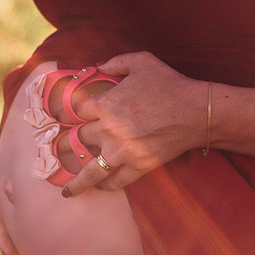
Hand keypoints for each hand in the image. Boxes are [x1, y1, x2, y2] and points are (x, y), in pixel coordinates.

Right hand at [0, 151, 30, 254]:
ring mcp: (15, 209)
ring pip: (20, 237)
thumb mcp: (2, 155)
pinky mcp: (29, 210)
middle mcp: (3, 205)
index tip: (8, 254)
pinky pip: (33, 229)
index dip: (3, 236)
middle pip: (9, 234)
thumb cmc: (12, 150)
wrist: (24, 146)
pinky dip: (37, 245)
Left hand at [61, 52, 208, 196]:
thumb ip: (116, 62)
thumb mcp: (141, 61)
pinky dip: (108, 185)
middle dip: (66, 146)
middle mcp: (109, 130)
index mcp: (105, 104)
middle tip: (58, 152)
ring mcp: (122, 151)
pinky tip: (102, 187)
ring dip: (78, 182)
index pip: (76, 111)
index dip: (70, 112)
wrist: (196, 111)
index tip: (65, 117)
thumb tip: (98, 67)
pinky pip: (117, 181)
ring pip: (91, 171)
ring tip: (68, 192)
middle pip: (77, 141)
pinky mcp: (139, 166)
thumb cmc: (169, 84)